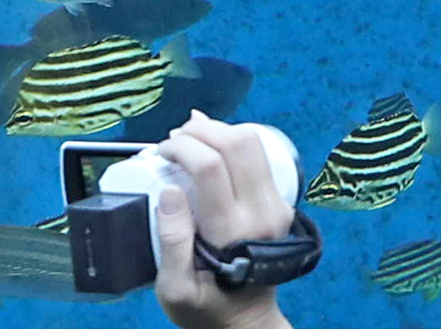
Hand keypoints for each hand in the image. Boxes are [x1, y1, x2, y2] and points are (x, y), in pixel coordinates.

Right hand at [150, 114, 296, 328]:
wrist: (247, 321)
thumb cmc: (206, 307)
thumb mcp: (174, 289)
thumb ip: (170, 240)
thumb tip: (169, 188)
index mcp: (231, 232)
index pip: (211, 166)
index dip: (182, 147)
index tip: (161, 153)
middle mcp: (260, 212)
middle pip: (236, 143)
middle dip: (200, 131)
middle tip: (173, 142)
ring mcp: (275, 205)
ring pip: (252, 141)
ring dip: (218, 130)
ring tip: (190, 140)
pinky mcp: (279, 201)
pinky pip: (258, 154)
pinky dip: (231, 140)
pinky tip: (210, 146)